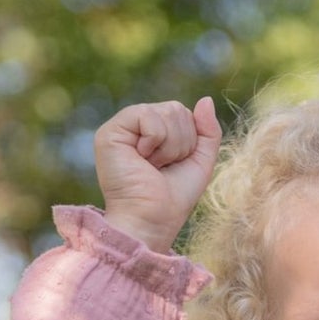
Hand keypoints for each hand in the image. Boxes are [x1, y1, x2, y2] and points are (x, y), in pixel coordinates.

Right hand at [94, 97, 221, 251]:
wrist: (152, 220)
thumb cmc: (174, 198)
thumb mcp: (200, 161)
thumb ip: (207, 131)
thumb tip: (206, 99)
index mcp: (154, 133)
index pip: (183, 113)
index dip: (190, 141)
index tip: (173, 166)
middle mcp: (136, 127)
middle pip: (176, 109)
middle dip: (181, 143)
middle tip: (162, 167)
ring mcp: (122, 128)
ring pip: (166, 111)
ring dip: (170, 146)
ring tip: (152, 165)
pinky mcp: (110, 132)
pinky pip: (148, 115)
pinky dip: (155, 140)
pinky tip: (142, 159)